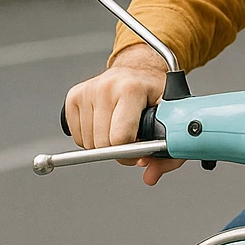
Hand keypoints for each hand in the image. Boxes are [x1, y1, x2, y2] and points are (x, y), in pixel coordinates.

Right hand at [64, 43, 185, 184]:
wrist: (139, 68)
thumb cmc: (155, 92)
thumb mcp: (170, 115)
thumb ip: (169, 149)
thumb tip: (150, 175)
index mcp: (131, 88)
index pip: (120, 138)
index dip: (130, 152)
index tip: (139, 150)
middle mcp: (106, 87)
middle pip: (102, 144)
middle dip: (118, 150)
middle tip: (132, 139)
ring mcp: (87, 91)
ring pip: (88, 143)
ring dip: (105, 144)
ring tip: (120, 126)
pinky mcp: (74, 96)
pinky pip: (77, 136)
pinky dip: (91, 137)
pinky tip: (106, 123)